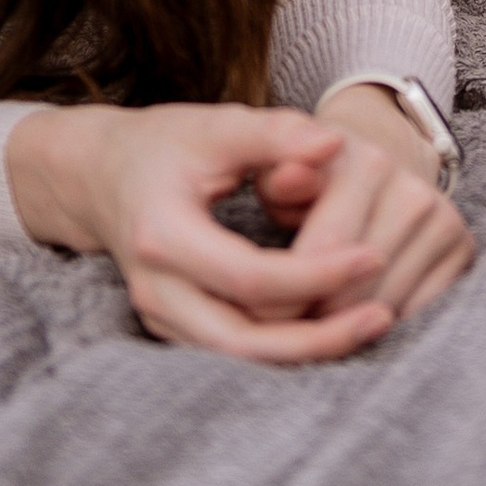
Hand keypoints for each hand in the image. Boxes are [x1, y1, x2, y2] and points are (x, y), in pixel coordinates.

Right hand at [6, 98, 474, 362]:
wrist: (101, 175)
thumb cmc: (166, 144)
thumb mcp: (217, 126)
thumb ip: (276, 133)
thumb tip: (336, 143)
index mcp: (163, 235)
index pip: (250, 278)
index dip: (317, 273)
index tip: (374, 253)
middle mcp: (156, 289)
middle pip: (242, 342)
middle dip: (317, 337)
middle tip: (383, 316)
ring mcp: (160, 316)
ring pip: (238, 360)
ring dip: (305, 351)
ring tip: (372, 325)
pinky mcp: (174, 327)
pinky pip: (232, 354)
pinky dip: (283, 349)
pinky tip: (334, 328)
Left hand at [289, 81, 477, 324]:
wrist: (378, 166)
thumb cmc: (313, 178)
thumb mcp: (283, 169)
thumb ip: (277, 175)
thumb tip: (286, 176)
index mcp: (367, 165)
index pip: (319, 255)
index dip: (279, 296)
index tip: (254, 315)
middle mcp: (415, 191)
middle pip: (354, 289)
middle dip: (311, 320)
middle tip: (282, 333)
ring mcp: (445, 220)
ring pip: (385, 308)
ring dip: (345, 329)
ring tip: (314, 329)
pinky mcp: (465, 249)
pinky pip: (418, 314)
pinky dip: (382, 327)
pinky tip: (355, 321)